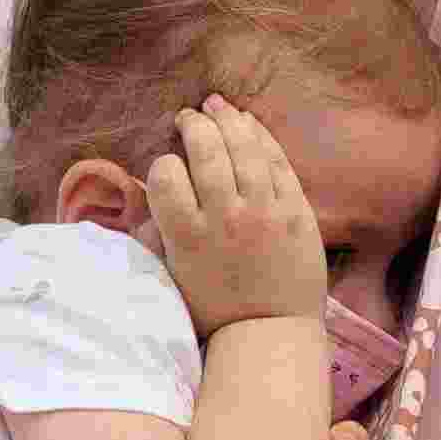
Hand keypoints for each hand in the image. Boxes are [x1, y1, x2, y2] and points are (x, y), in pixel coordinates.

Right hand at [146, 95, 326, 339]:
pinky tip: (249, 122)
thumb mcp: (173, 278)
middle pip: (205, 151)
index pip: (164, 176)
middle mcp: (225, 217)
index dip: (163, 164)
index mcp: (187, 236)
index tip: (168, 165)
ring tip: (216, 106)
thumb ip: (157, 236)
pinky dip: (261, 136)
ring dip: (227, 119)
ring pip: (243, 147)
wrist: (272, 333)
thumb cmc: (216, 311)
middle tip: (188, 118)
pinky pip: (277, 161)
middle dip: (193, 125)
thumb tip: (143, 200)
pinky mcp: (297, 210)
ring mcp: (265, 211)